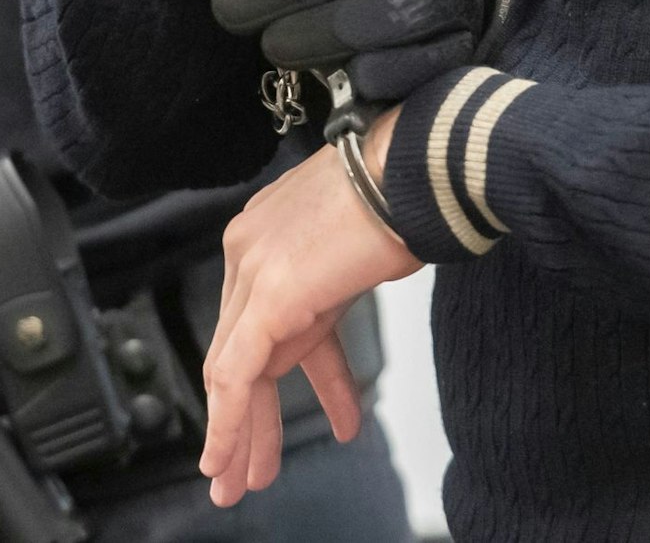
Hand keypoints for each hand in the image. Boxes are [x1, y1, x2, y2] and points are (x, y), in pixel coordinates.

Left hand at [199, 110, 415, 506]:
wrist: (419, 167)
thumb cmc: (407, 193)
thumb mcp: (359, 252)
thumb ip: (328, 294)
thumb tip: (323, 324)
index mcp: (268, 232)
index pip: (258, 322)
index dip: (264, 380)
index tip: (267, 422)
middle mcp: (248, 247)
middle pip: (238, 349)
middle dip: (241, 417)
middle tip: (235, 468)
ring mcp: (253, 267)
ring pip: (231, 369)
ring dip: (237, 433)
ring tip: (237, 482)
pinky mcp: (268, 295)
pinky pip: (236, 373)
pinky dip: (230, 422)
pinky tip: (230, 457)